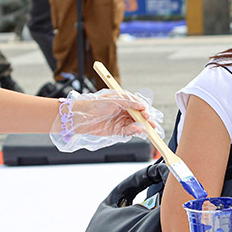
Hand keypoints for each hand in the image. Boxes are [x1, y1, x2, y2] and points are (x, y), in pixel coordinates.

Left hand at [49, 87, 164, 152]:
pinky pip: (128, 131)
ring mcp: (120, 121)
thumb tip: (142, 106)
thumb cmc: (94, 104)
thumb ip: (129, 102)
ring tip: (143, 129)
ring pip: (135, 125)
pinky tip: (136, 130)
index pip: (138, 106)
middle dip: (146, 121)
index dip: (144, 110)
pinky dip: (133, 131)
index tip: (147, 113)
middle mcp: (123, 111)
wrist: (80, 116)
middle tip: (152, 124)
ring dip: (141, 127)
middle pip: (139, 116)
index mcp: (123, 101)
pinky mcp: (117, 130)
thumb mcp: (114, 99)